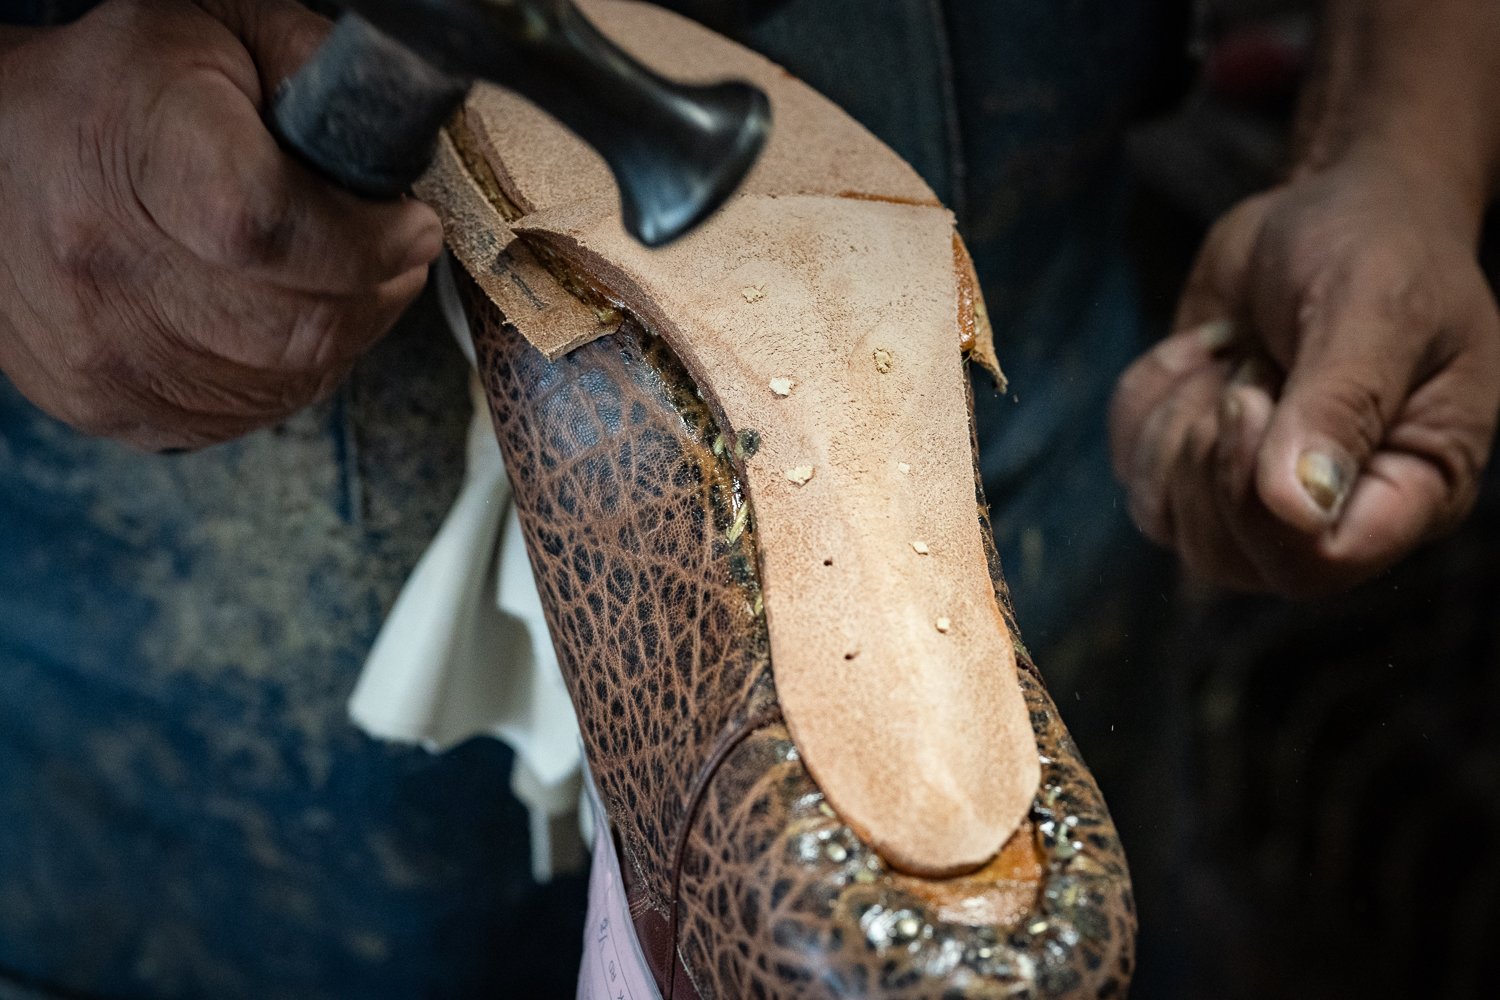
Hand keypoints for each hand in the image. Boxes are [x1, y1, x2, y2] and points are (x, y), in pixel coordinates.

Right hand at [0, 0, 443, 449]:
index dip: (365, 238)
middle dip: (379, 288)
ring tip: (343, 275)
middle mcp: (104, 264)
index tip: (410, 222)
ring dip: (349, 331)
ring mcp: (103, 351)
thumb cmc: (122, 90)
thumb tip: (399, 132)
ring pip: (292, 377)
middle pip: (301, 322)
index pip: (269, 225)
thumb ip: (317, 65)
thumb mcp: (217, 31)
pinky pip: (253, 412)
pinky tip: (282, 317)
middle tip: (395, 250)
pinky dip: (295, 372)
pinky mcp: (112, 407)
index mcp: (135, 152)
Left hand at [1110, 151, 1499, 595]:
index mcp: (1412, 489)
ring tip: (1242, 356)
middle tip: (1250, 369)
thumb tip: (1296, 509)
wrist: (1330, 204)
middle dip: (1209, 456)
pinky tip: (1208, 350)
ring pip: (1166, 519)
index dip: (1260, 509)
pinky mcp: (1193, 462)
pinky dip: (1150, 396)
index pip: (1320, 565)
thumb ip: (1339, 407)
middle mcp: (1332, 512)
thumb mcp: (1375, 309)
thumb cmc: (1381, 247)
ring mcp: (1254, 496)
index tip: (1250, 402)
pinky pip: (1131, 467)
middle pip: (1228, 558)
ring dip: (1179, 420)